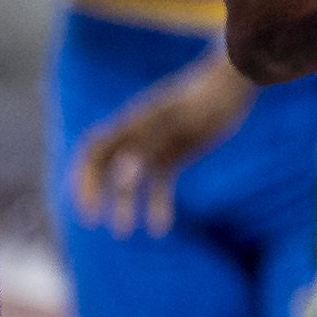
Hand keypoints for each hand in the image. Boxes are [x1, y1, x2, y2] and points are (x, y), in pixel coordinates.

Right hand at [68, 50, 252, 236]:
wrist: (232, 83)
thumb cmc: (204, 100)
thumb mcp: (178, 126)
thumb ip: (148, 149)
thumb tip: (122, 180)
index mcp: (130, 125)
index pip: (93, 153)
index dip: (84, 180)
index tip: (88, 208)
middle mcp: (137, 136)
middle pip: (104, 167)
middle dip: (95, 194)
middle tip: (93, 222)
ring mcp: (156, 145)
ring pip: (131, 179)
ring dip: (124, 204)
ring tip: (123, 232)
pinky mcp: (175, 153)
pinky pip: (159, 182)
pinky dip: (157, 204)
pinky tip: (160, 227)